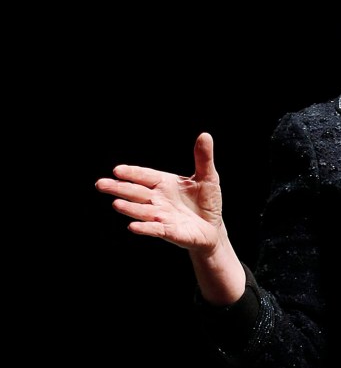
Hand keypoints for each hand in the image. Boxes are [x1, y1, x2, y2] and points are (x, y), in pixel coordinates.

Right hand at [95, 132, 225, 252]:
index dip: (132, 173)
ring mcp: (162, 216)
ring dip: (130, 208)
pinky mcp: (170, 232)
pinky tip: (133, 227)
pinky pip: (155, 229)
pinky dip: (145, 228)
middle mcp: (159, 200)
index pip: (145, 176)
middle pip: (136, 193)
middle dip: (119, 188)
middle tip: (101, 184)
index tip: (117, 170)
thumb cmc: (207, 201)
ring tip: (116, 204)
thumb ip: (203, 158)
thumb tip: (205, 135)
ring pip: (143, 211)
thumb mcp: (208, 177)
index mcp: (165, 184)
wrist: (213, 228)